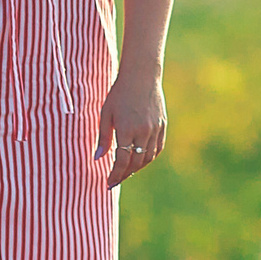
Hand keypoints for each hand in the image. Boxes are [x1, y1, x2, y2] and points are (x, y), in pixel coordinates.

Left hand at [95, 69, 166, 187]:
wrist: (141, 76)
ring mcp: (155, 129)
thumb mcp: (106, 114)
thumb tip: (98, 158)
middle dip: (124, 174)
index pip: (122, 162)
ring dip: (137, 168)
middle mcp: (143, 132)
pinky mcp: (162, 126)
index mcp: (126, 129)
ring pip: (148, 158)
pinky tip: (140, 160)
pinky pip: (157, 148)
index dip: (115, 175)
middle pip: (135, 163)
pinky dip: (149, 157)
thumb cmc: (119, 93)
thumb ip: (103, 138)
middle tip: (115, 180)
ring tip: (126, 171)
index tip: (108, 183)